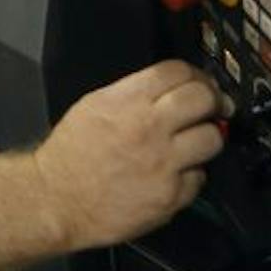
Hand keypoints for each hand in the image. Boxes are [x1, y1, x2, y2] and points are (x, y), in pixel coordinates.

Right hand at [31, 60, 228, 250]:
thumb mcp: (95, 104)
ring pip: (212, 139)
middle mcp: (150, 128)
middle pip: (204, 99)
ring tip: (196, 142)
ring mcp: (163, 163)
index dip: (196, 74)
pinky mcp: (170, 196)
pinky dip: (191, 175)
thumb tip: (168, 90)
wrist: (57, 199)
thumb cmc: (71, 153)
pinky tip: (175, 174)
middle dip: (213, 100)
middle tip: (213, 107)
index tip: (200, 83)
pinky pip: (199, 178)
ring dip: (207, 137)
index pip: (178, 71)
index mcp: (128, 100)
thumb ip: (133, 93)